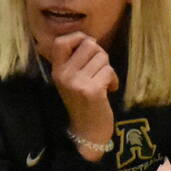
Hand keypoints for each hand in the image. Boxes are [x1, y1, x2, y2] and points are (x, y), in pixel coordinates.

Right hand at [49, 32, 118, 157]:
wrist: (87, 132)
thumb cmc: (83, 103)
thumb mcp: (71, 81)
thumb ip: (75, 61)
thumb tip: (88, 39)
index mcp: (57, 71)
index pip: (61, 42)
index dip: (78, 38)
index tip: (87, 47)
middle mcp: (64, 75)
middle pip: (90, 45)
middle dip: (100, 55)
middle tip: (99, 70)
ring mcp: (77, 83)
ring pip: (102, 57)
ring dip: (107, 69)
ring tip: (103, 82)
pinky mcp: (92, 90)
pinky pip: (109, 71)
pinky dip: (113, 80)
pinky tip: (109, 90)